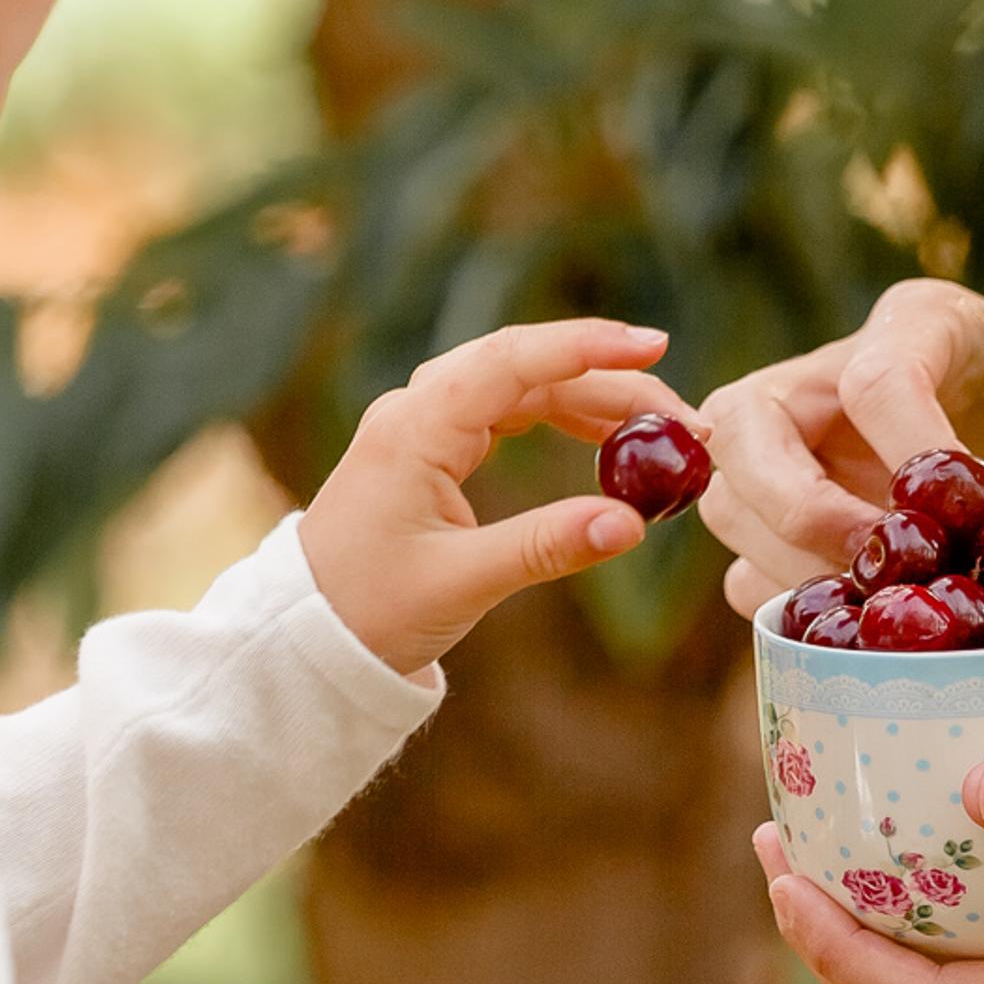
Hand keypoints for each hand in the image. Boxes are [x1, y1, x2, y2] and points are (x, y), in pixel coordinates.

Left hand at [302, 319, 693, 673]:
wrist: (302, 637)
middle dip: (608, 380)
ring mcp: (421, 428)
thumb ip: (547, 547)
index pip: (512, 361)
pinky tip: (603, 440)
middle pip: (526, 368)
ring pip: (519, 388)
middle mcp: (416, 412)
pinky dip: (558, 419)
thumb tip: (632, 524)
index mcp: (415, 428)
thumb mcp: (461, 583)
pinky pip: (503, 413)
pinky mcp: (429, 451)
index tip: (653, 345)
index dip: (586, 346)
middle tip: (681, 417)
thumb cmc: (368, 611)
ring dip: (590, 401)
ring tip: (658, 434)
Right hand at [699, 280, 983, 619]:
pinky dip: (789, 604)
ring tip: (875, 611)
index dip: (905, 453)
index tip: (967, 528)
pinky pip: (750, 559)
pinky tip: (864, 634)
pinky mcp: (807, 514)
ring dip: (780, 560)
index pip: (873, 375)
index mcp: (926, 324)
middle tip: (873, 571)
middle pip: (749, 419)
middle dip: (792, 505)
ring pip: (729, 491)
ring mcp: (812, 446)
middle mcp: (842, 374)